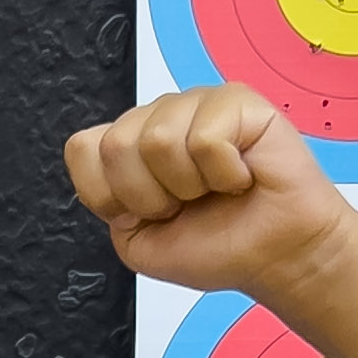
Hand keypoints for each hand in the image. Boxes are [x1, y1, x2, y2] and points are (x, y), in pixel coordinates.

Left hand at [64, 83, 356, 304]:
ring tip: (215, 189)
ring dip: (188, 185)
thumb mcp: (138, 242)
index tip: (147, 214)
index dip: (108, 193)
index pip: (82, 149)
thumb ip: (105, 201)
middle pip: (115, 145)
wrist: (275, 257)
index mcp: (131, 149)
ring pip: (156, 139)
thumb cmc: (218, 246)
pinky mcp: (236, 100)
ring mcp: (196, 104)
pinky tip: (239, 176)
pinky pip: (203, 137)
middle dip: (149, 195)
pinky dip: (222, 173)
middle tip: (187, 205)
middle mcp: (158, 119)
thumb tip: (104, 154)